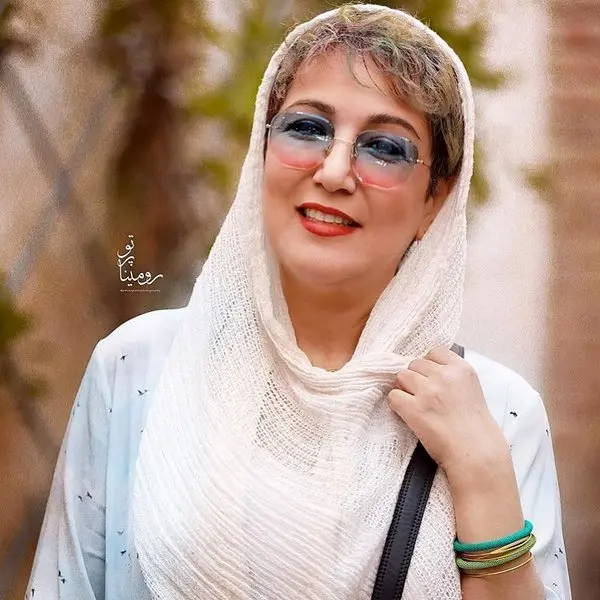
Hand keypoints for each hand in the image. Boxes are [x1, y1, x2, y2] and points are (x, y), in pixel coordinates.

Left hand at [388, 346, 507, 476]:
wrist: (476, 454)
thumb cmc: (476, 428)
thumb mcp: (472, 390)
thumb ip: (453, 376)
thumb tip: (428, 370)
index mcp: (462, 369)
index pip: (434, 352)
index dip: (429, 365)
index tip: (431, 378)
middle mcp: (444, 376)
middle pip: (415, 364)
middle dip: (415, 378)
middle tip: (422, 395)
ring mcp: (428, 391)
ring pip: (401, 376)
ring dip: (404, 389)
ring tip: (414, 404)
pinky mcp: (414, 409)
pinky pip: (393, 396)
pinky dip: (396, 404)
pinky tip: (407, 413)